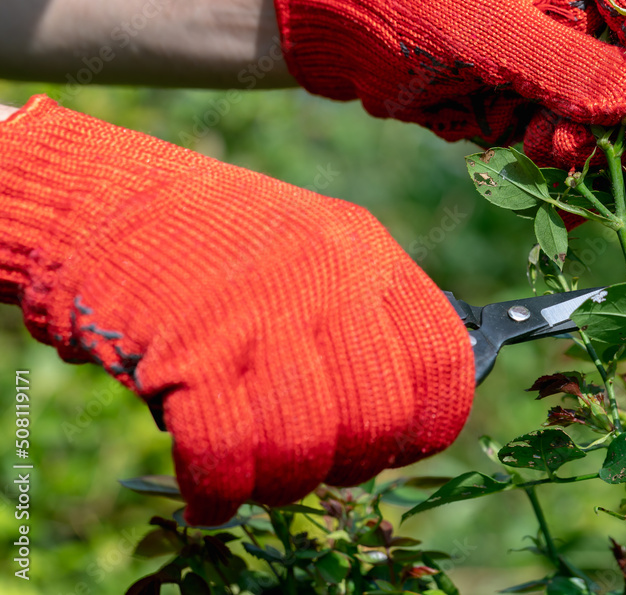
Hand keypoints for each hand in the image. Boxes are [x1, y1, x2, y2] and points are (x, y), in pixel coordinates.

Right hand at [0, 96, 474, 525]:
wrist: (107, 203)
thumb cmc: (219, 242)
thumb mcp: (316, 249)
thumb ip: (367, 315)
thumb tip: (406, 411)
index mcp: (367, 256)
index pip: (442, 363)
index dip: (426, 425)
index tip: (397, 446)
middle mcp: (326, 283)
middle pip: (379, 419)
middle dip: (350, 465)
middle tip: (316, 465)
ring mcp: (259, 316)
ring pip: (305, 448)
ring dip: (281, 485)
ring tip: (255, 478)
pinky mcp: (189, 352)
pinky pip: (225, 458)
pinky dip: (217, 495)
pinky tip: (210, 497)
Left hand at [273, 0, 625, 168]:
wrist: (323, 11)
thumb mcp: (478, 26)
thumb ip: (560, 65)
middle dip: (606, 131)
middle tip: (556, 158)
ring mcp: (554, 43)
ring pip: (596, 116)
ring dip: (568, 147)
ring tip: (526, 149)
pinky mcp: (525, 79)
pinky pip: (553, 127)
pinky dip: (536, 147)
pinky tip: (502, 139)